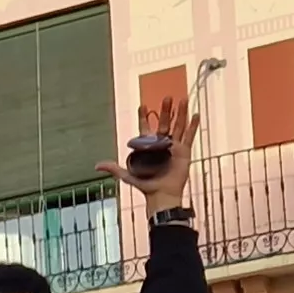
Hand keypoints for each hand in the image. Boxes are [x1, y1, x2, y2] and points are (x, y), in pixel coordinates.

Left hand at [98, 96, 197, 214]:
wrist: (162, 195)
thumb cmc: (146, 186)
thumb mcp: (128, 176)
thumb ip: (115, 169)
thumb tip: (97, 166)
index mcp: (148, 147)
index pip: (145, 128)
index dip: (144, 117)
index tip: (143, 105)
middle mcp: (162, 144)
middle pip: (164, 123)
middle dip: (166, 110)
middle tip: (167, 97)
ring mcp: (174, 146)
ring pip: (178, 126)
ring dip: (180, 113)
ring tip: (183, 99)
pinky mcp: (184, 151)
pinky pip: (190, 136)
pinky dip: (193, 125)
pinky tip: (196, 114)